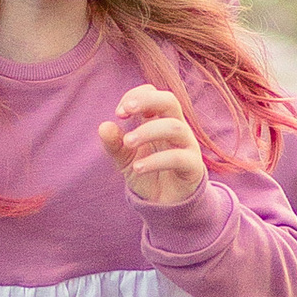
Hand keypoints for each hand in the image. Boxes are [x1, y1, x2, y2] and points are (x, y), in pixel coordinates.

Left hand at [99, 81, 206, 208]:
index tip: (119, 113)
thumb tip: (104, 126)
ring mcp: (187, 145)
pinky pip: (179, 158)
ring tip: (128, 142)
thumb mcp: (124, 158)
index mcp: (159, 120)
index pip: (152, 93)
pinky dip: (156, 161)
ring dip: (148, 131)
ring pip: (175, 128)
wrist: (166, 203)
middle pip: (170, 101)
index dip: (135, 97)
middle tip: (125, 112)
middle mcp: (175, 127)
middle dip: (147, 101)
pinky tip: (138, 168)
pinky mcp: (193, 166)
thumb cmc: (147, 171)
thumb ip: (114, 143)